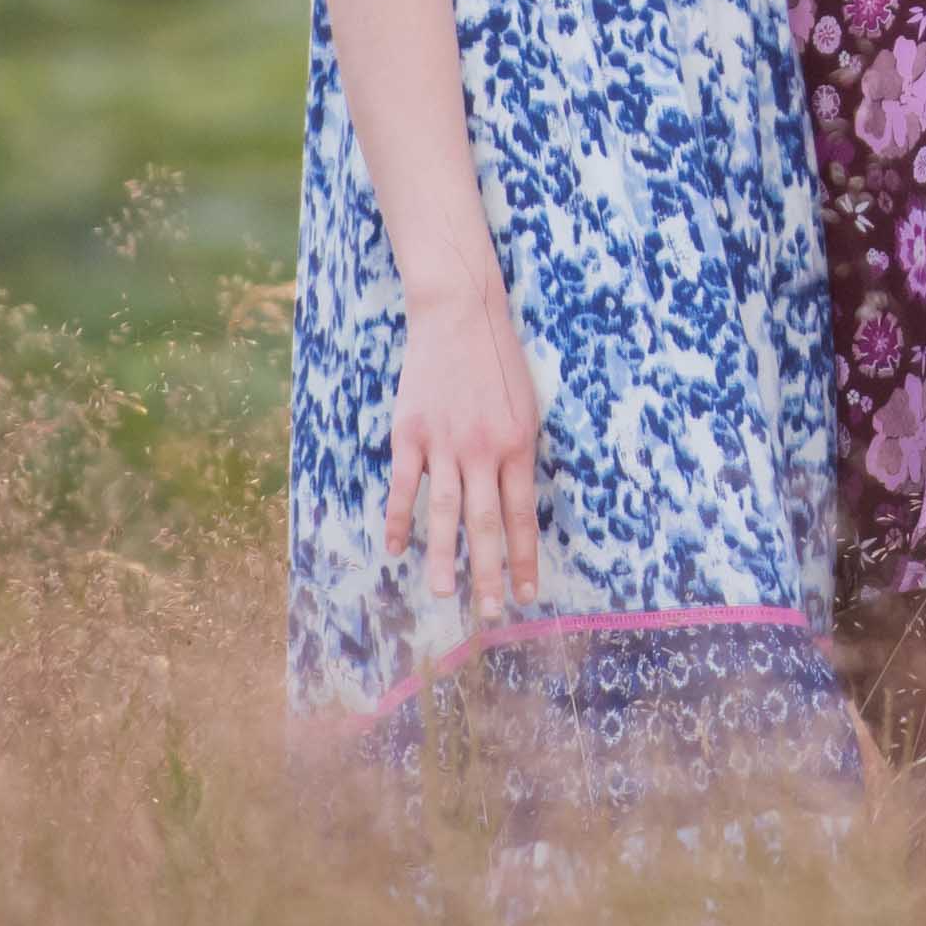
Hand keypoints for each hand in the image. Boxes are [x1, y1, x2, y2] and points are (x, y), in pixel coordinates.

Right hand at [384, 299, 544, 632]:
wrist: (459, 313)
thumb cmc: (499, 361)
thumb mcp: (527, 406)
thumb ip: (520, 455)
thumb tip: (517, 504)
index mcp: (517, 444)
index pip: (522, 514)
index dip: (525, 557)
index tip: (529, 593)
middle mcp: (482, 449)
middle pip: (486, 522)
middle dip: (489, 571)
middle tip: (492, 612)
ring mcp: (443, 442)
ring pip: (444, 510)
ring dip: (444, 556)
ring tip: (446, 595)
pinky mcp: (409, 432)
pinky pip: (403, 485)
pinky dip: (398, 518)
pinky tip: (395, 548)